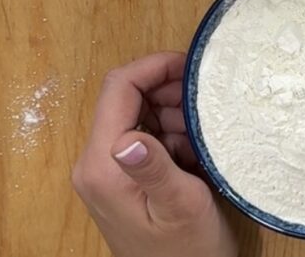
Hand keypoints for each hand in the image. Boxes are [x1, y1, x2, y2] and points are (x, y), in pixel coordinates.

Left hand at [72, 52, 236, 256]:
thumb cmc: (188, 251)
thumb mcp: (180, 207)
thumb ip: (154, 169)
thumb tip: (129, 138)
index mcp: (103, 165)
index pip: (118, 88)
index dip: (154, 67)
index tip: (192, 66)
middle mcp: (97, 161)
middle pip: (128, 96)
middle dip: (169, 91)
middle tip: (207, 107)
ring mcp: (110, 168)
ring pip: (141, 113)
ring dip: (175, 113)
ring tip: (204, 136)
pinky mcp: (125, 174)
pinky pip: (148, 134)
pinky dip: (175, 133)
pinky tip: (195, 153)